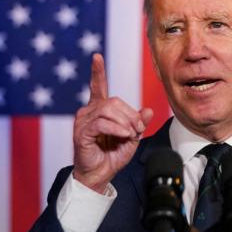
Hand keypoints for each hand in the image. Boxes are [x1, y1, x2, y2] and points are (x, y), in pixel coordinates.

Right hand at [73, 54, 153, 192]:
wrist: (100, 175)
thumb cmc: (113, 155)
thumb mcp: (132, 137)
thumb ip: (139, 122)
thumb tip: (149, 109)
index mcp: (99, 110)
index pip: (97, 86)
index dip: (97, 71)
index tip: (97, 56)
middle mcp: (89, 112)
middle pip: (114, 101)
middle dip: (131, 114)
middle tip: (138, 129)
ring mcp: (83, 121)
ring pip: (108, 110)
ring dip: (125, 122)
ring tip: (131, 134)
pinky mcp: (81, 132)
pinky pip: (102, 123)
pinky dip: (117, 128)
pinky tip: (125, 135)